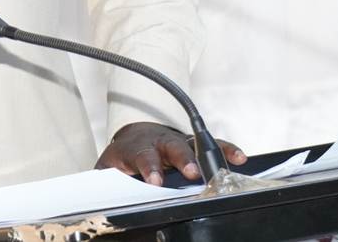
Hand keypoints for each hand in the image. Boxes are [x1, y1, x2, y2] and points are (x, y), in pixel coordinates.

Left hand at [96, 121, 247, 184]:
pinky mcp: (193, 144)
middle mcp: (160, 141)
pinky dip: (226, 149)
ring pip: (195, 143)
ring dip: (210, 154)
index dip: (150, 168)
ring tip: (227, 162)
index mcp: (137, 148)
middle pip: (172, 147)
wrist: (133, 135)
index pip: (142, 156)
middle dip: (183, 159)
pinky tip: (239, 157)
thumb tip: (98, 201)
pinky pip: (212, 144)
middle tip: (192, 173)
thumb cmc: (123, 158)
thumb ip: (106, 183)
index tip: (155, 182)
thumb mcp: (107, 170)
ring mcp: (178, 141)